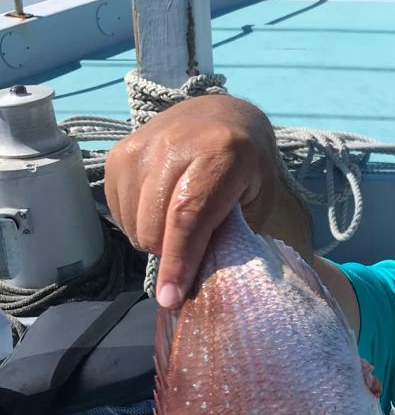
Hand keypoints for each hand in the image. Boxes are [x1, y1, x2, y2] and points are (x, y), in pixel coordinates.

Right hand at [104, 95, 278, 308]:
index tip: (171, 298)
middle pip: (153, 224)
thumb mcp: (256, 199)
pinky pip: (117, 209)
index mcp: (220, 154)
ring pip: (132, 222)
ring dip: (153, 237)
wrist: (223, 115)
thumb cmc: (247, 166)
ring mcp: (142, 145)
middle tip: (191, 247)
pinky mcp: (120, 152)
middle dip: (169, 253)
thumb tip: (196, 279)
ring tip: (177, 222)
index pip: (188, 216)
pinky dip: (136, 222)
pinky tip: (158, 209)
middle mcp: (175, 145)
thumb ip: (231, 234)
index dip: (179, 261)